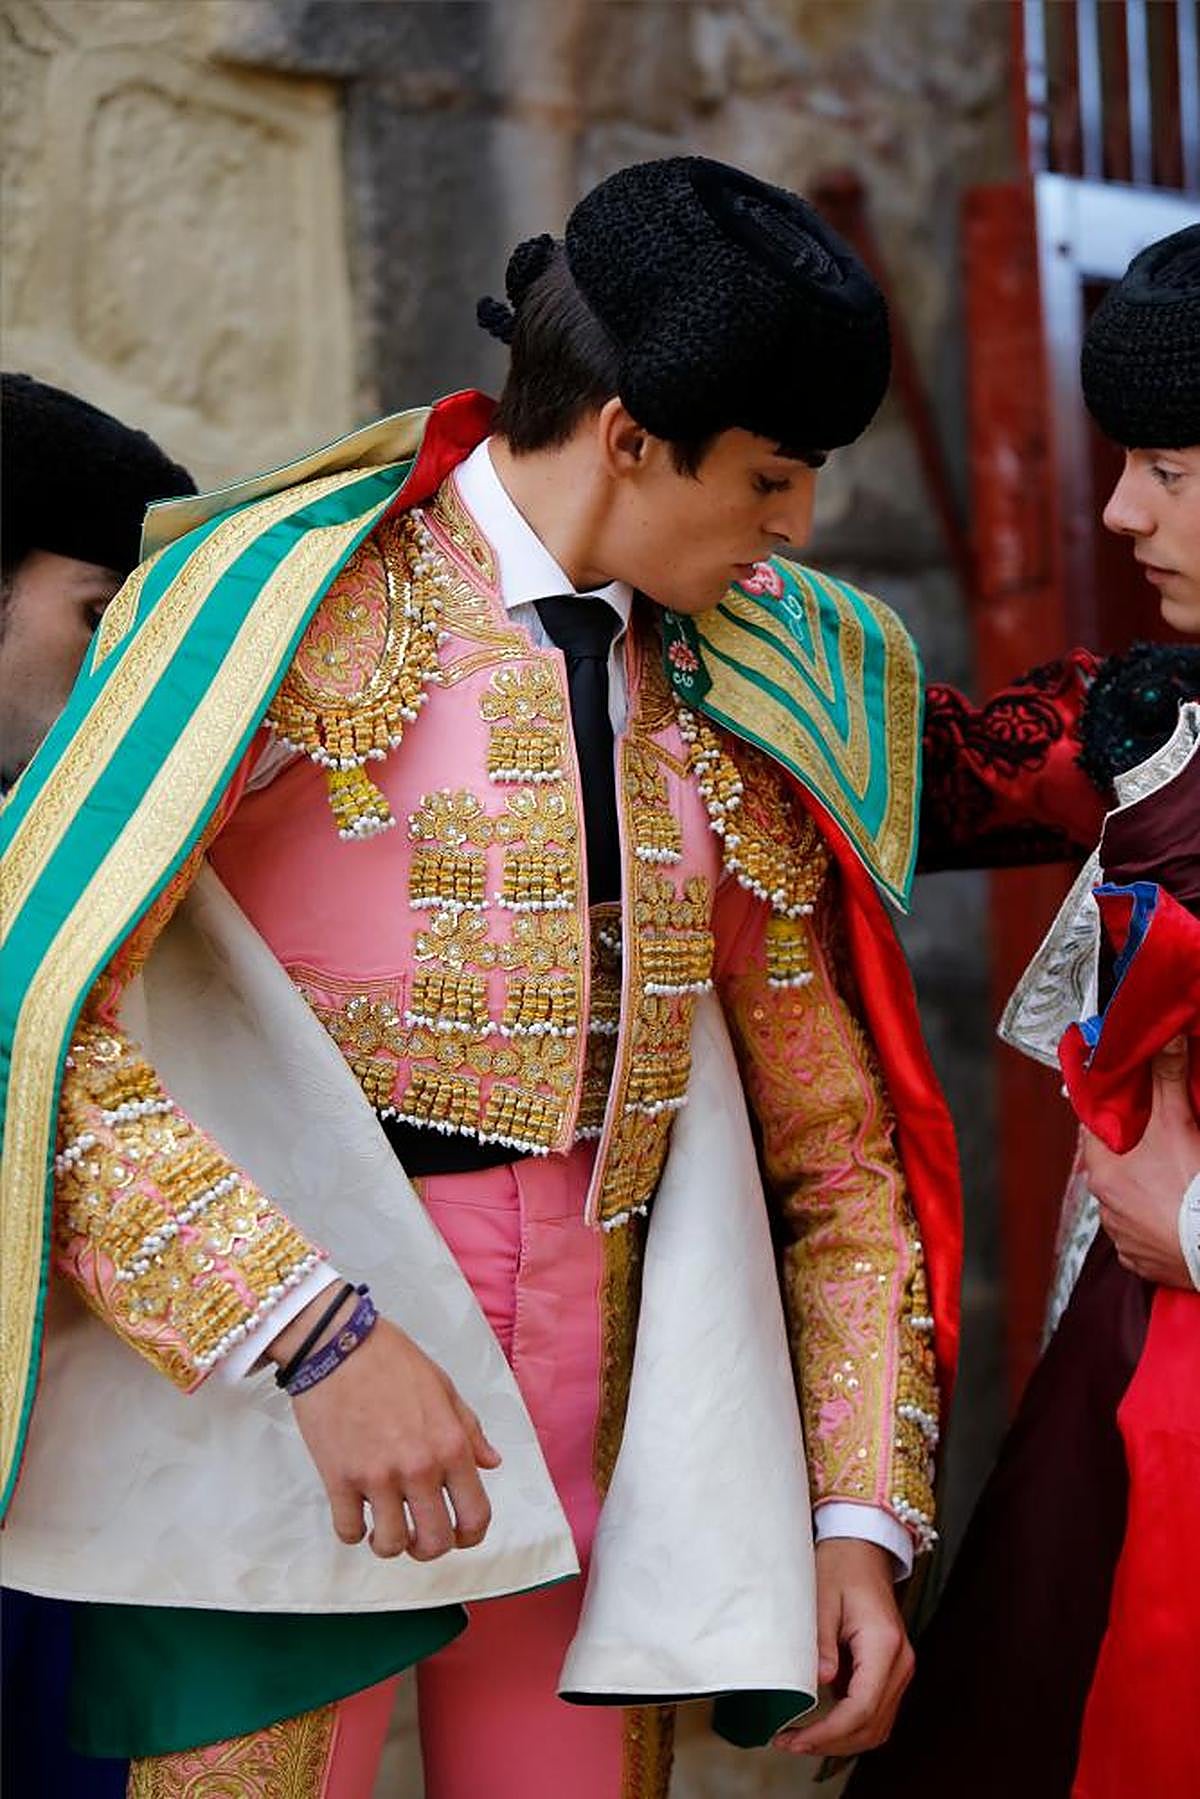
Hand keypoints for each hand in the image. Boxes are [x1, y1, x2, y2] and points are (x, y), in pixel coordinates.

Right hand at [269, 1295, 500, 1559]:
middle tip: (419, 1536)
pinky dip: (353, 1532)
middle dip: (429, 1548)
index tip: (459, 1535)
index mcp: (451, 1445)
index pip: (475, 1515)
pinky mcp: (338, 1479)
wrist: (337, 1343)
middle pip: (434, 1542)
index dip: (471, 1536)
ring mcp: (377, 1477)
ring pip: (391, 1545)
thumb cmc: (393, 1360)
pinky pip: (348, 1531)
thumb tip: (491, 1463)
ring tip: (385, 1527)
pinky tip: (356, 1514)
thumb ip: (469, 1431)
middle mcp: (419, 1468)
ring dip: (390, 1544)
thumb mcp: (444, 1388)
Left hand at [773, 1537, 912, 1757]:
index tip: (797, 1739)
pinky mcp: (892, 1671)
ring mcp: (900, 1668)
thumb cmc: (841, 1567)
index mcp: (883, 1644)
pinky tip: (822, 1724)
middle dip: (832, 1743)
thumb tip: (818, 1684)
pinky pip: (877, 1712)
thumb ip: (821, 1643)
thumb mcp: (821, 1599)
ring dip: (842, 1741)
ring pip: (878, 1726)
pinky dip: (852, 1726)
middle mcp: (900, 1662)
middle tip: (791, 1743)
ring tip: (802, 1739)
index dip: (829, 1732)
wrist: (862, 1549)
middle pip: (872, 1725)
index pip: (862, 1707)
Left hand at [1083, 1038, 1199, 1288]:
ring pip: (1128, 1205)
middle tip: (1158, 1143)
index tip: (1124, 1108)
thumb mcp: (1178, 1125)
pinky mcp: (1142, 1264)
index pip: (1093, 1135)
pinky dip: (1156, 1227)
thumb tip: (1166, 1040)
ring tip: (1172, 1182)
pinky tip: (1175, 1217)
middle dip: (1133, 1156)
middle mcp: (1104, 1209)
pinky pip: (1143, 1240)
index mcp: (1102, 1174)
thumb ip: (1167, 1081)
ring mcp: (1122, 1240)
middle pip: (1112, 1170)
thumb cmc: (1192, 1189)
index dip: (1109, 1118)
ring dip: (1144, 1193)